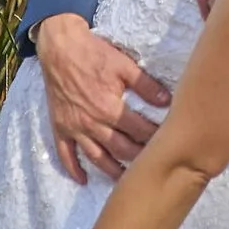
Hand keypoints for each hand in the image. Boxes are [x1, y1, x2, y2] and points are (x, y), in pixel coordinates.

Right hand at [34, 13, 168, 184]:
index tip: (168, 142)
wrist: (60, 48)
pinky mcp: (60, 128)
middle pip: (120, 149)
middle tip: (153, 162)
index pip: (138, 130)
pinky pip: (65, 155)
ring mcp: (74, 128)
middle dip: (139, 157)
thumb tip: (166, 101)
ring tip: (126, 180)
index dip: (155, 137)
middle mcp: (92, 123)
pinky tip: (83, 180)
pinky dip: (73, 170)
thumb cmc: (94, 54)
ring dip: (112, 171)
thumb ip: (145, 85)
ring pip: (96, 157)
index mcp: (109, 108)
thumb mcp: (124, 65)